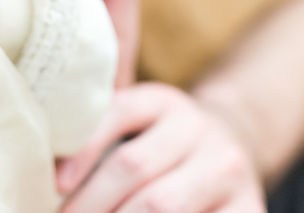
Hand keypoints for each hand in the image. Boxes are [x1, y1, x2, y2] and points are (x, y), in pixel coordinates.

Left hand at [55, 83, 262, 212]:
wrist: (235, 142)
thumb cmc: (163, 142)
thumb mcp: (139, 122)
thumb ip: (99, 135)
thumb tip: (53, 176)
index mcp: (162, 101)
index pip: (117, 114)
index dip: (83, 149)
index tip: (56, 185)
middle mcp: (198, 129)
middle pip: (133, 168)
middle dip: (92, 206)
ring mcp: (227, 169)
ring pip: (164, 205)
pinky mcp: (250, 207)